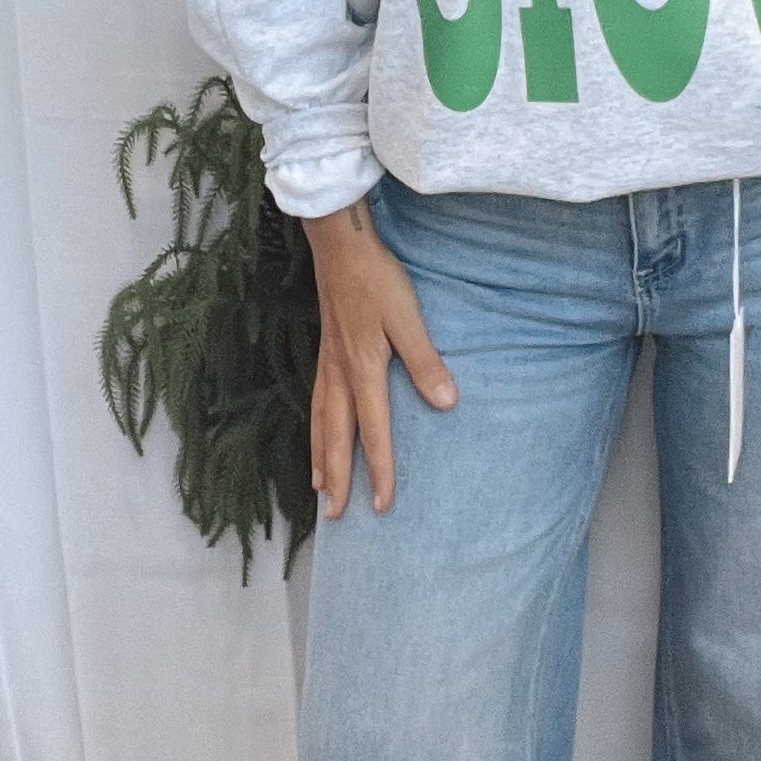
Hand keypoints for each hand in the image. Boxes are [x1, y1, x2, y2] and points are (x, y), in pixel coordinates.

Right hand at [304, 195, 457, 516]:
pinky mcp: (326, 351)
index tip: (384, 505)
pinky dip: (314, 428)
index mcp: (363, 370)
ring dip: (320, 458)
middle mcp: (340, 374)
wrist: (340, 244)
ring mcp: (329, 364)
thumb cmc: (377, 278)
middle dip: (338, 478)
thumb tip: (446, 403)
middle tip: (337, 515)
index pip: (373, 433)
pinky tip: (318, 433)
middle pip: (337, 438)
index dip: (381, 471)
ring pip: (321, 423)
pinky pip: (317, 402)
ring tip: (318, 488)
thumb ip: (426, 361)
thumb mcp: (409, 317)